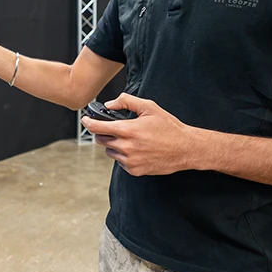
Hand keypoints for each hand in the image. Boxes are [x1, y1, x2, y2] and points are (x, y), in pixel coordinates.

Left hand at [80, 93, 196, 176]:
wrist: (185, 148)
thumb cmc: (169, 128)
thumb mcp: (149, 107)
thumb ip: (126, 101)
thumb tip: (110, 104)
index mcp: (128, 130)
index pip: (98, 128)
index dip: (88, 122)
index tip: (85, 120)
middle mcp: (126, 147)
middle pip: (102, 140)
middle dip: (105, 133)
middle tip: (117, 128)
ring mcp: (130, 161)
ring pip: (111, 152)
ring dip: (115, 145)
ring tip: (133, 139)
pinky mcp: (135, 170)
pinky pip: (120, 162)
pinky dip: (124, 156)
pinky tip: (138, 149)